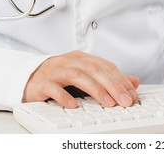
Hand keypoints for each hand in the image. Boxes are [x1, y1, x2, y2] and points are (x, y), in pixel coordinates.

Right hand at [23, 51, 139, 107]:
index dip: (121, 80)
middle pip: (95, 70)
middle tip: (125, 100)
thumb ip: (110, 79)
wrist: (29, 77)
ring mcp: (55, 70)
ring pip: (77, 76)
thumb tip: (134, 81)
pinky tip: (74, 105)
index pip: (106, 66)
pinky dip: (64, 96)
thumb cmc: (61, 77)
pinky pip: (53, 88)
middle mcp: (70, 61)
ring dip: (95, 90)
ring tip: (107, 103)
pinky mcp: (42, 82)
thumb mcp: (87, 75)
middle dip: (112, 85)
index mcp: (83, 58)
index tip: (132, 95)